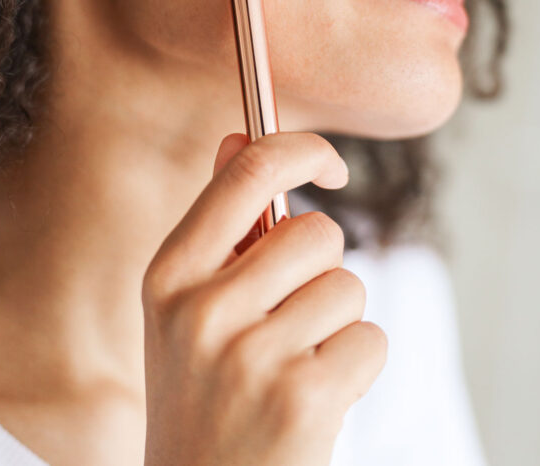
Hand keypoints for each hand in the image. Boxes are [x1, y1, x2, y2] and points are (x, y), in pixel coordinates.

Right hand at [141, 132, 387, 465]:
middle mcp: (202, 311)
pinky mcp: (302, 399)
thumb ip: (217, 227)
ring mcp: (251, 357)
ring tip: (293, 368)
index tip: (332, 164)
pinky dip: (356, 368)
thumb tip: (240, 139)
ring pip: (348, 287)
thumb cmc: (203, 397)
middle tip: (290, 321)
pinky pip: (370, 340)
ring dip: (337, 326)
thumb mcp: (186, 310)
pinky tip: (314, 400)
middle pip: (317, 231)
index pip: (249, 171)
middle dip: (322, 271)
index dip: (303, 149)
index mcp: (169, 276)